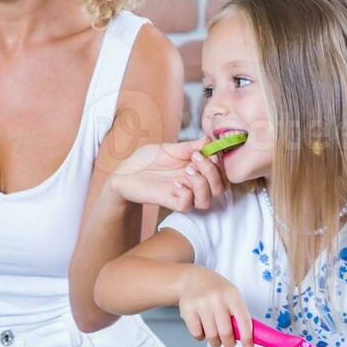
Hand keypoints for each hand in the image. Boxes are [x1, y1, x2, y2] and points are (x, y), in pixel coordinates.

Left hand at [107, 138, 227, 212]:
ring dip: (201, 183)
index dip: (221, 164)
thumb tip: (210, 140)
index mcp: (197, 170)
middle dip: (212, 171)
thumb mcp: (170, 148)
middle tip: (195, 158)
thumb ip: (190, 146)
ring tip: (186, 170)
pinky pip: (187, 205)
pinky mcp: (170, 202)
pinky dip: (185, 194)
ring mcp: (182, 194)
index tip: (209, 151)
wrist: (125, 171)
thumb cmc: (147, 160)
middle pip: (220, 188)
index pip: (222, 174)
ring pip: (207, 200)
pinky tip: (174, 184)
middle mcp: (193, 184)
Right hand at [178, 267, 254, 346]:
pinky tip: (203, 328)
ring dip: (215, 342)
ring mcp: (201, 304)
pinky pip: (197, 334)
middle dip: (229, 343)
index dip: (247, 336)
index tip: (247, 346)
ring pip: (211, 336)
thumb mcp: (232, 296)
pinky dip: (201, 336)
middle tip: (229, 343)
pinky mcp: (187, 310)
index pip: (243, 320)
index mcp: (231, 295)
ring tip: (216, 337)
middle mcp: (216, 298)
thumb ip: (240, 315)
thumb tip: (249, 337)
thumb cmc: (216, 290)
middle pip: (226, 332)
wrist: (193, 279)